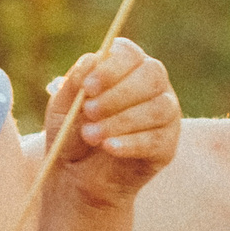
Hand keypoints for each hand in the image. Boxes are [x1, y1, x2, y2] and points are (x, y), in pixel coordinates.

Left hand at [42, 38, 180, 212]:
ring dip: (121, 121)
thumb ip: (73, 84)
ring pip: (157, 108)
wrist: (77, 175)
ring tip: (91, 136)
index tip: (88, 87)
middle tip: (88, 111)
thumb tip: (91, 60)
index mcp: (126, 67)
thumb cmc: (71, 133)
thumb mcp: (62, 108)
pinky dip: (130, 142)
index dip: (112, 68)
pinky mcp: (167, 144)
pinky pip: (157, 139)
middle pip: (152, 76)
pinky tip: (109, 147)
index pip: (130, 55)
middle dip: (118, 94)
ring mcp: (164, 114)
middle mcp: (151, 85)